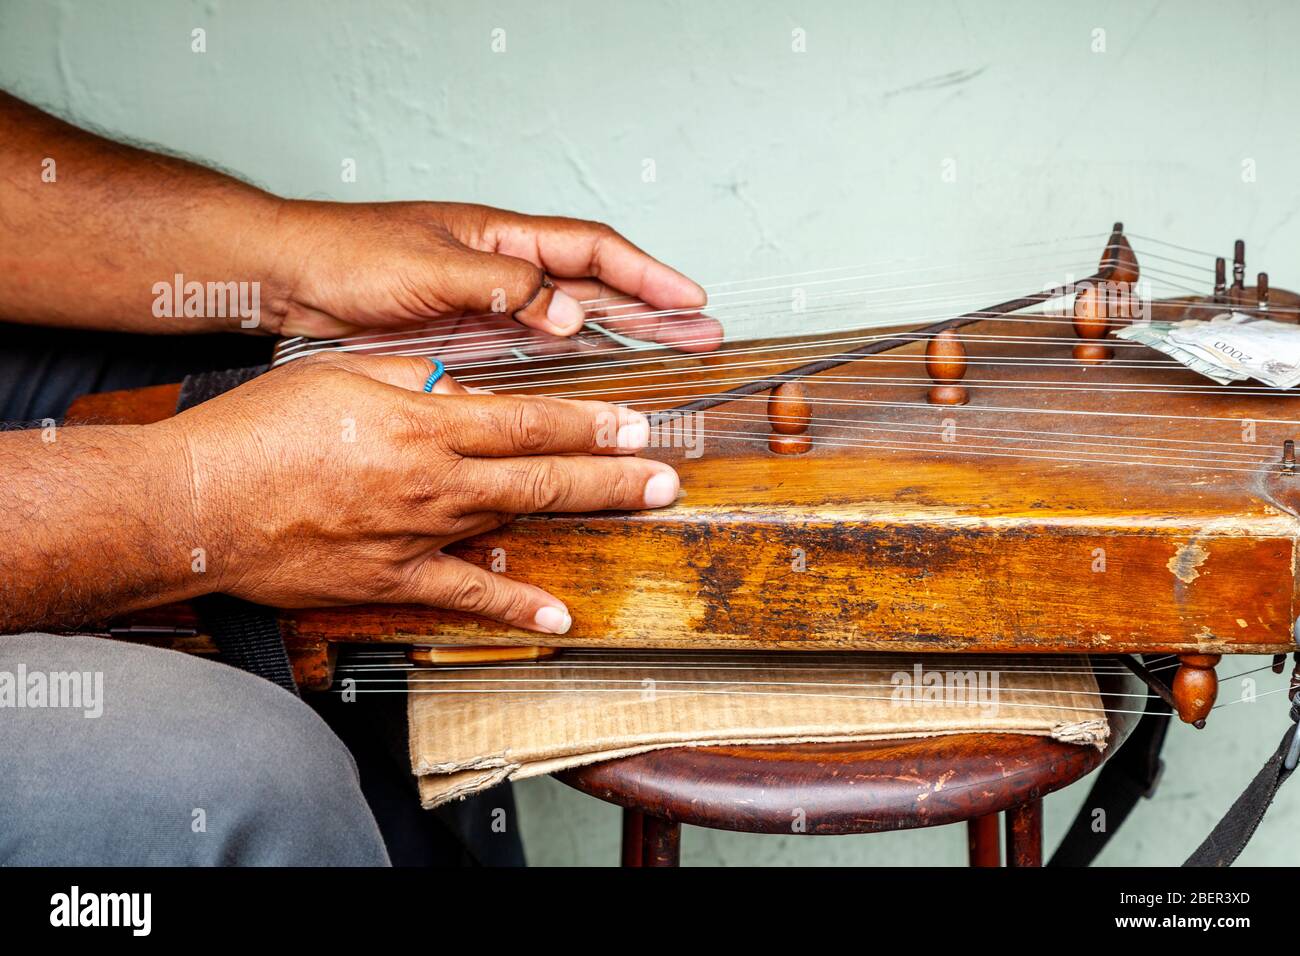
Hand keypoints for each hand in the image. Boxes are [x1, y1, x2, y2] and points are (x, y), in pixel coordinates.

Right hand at [162, 351, 679, 633]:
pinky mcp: (392, 580)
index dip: (588, 421)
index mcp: (420, 423)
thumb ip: (410, 379)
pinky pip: (466, 596)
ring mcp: (417, 535)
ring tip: (639, 508)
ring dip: (583, 513)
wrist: (195, 505)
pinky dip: (515, 608)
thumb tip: (463, 389)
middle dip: (613, 469)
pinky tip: (559, 617)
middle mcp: (432, 481)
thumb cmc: (256, 432)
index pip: (526, 420)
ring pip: (517, 522)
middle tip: (667, 469)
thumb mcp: (338, 374)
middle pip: (541, 473)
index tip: (635, 420)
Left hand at [264, 200, 722, 351]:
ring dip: (620, 340)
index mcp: (502, 238)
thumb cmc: (349, 257)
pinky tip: (587, 387)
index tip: (690, 300)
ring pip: (571, 322)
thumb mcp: (430, 269)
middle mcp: (503, 270)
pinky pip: (531, 353)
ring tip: (669, 360)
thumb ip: (502, 290)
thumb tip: (570, 313)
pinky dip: (567, 367)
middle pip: (596, 286)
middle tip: (704, 336)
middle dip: (652, 311)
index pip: (592, 250)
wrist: (288, 279)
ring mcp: (487, 304)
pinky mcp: (465, 337)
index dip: (646, 275)